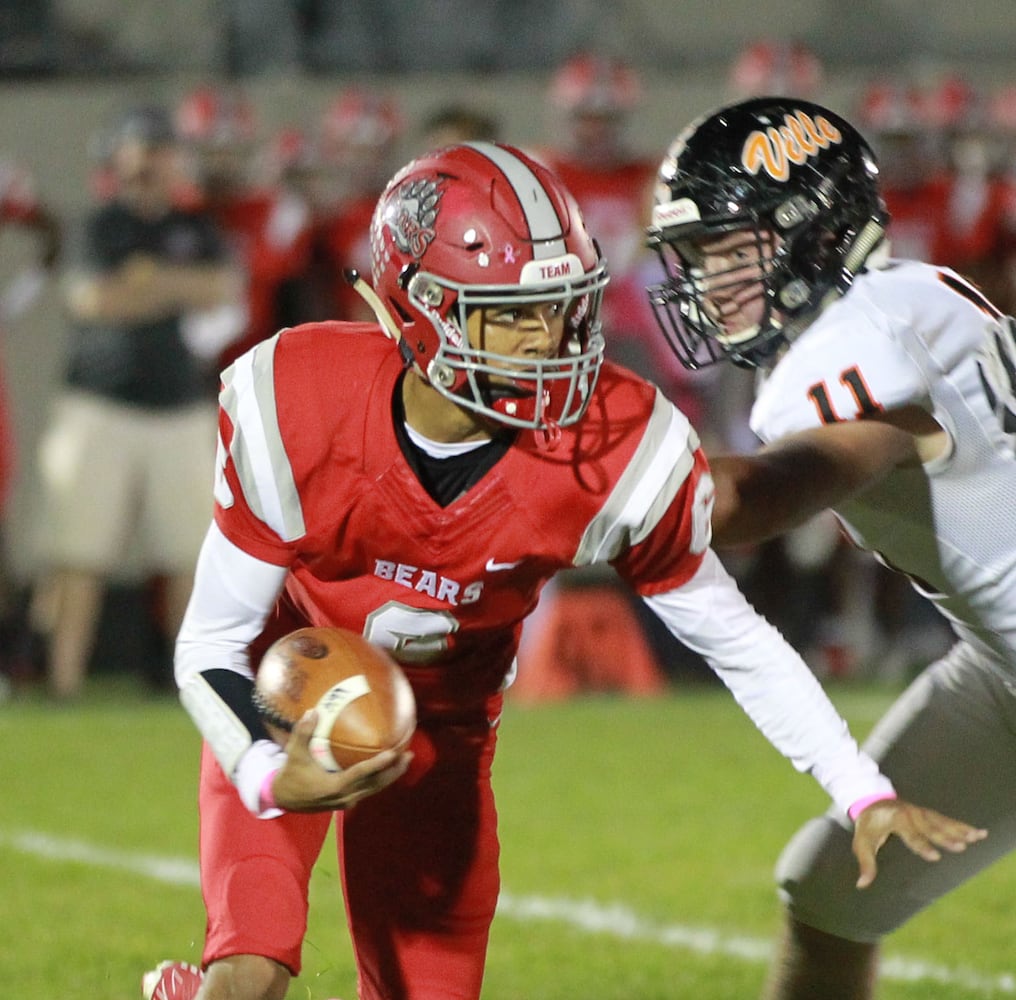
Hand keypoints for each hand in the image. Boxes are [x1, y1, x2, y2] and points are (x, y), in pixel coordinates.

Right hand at [271, 710, 412, 812]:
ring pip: (374, 789)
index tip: (393, 753)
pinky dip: (380, 780)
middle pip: (375, 784)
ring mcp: (346, 801)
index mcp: (333, 786)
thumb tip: (313, 711)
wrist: (284, 799)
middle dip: (394, 771)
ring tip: (406, 760)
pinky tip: (389, 769)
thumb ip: (303, 733)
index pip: (361, 774)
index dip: (378, 764)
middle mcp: (344, 796)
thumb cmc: (291, 775)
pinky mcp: (346, 802)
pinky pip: (368, 790)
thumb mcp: (294, 754)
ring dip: (391, 776)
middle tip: (409, 755)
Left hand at [852, 798, 986, 888]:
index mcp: (894, 819)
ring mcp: (921, 812)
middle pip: (930, 827)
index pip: (910, 834)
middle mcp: (910, 813)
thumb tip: (861, 885)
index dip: (922, 846)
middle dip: (945, 837)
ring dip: (960, 830)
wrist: (871, 801)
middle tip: (961, 847)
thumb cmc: (868, 825)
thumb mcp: (862, 842)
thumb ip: (865, 863)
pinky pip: (947, 820)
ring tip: (977, 837)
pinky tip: (978, 833)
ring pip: (942, 822)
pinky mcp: (928, 814)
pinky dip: (962, 826)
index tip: (935, 857)